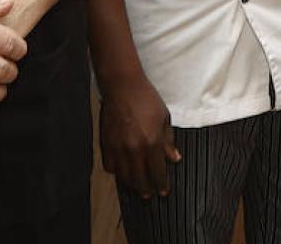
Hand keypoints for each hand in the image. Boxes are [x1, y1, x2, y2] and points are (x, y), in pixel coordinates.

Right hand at [98, 74, 178, 197]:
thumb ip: (168, 141)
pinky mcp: (106, 144)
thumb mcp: (164, 118)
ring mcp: (118, 147)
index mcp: (152, 142)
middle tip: (149, 194)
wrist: (122, 87)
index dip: (161, 184)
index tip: (163, 191)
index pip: (157, 172)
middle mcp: (134, 149)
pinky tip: (122, 171)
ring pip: (124, 176)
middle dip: (146, 189)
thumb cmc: (146, 99)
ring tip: (136, 186)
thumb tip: (174, 158)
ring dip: (131, 184)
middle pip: (139, 179)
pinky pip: (110, 166)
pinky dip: (116, 171)